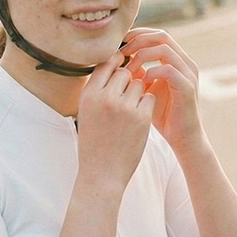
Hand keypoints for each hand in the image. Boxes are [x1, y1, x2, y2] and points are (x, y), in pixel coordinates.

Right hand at [76, 50, 155, 189]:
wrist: (102, 173)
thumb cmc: (93, 142)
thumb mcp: (86, 112)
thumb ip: (97, 90)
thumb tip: (113, 65)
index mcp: (89, 95)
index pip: (105, 64)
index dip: (115, 63)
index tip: (119, 68)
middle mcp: (106, 98)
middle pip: (124, 72)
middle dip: (127, 80)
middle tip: (125, 96)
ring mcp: (125, 107)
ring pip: (139, 83)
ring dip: (138, 92)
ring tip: (130, 109)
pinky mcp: (142, 117)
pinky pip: (149, 97)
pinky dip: (147, 104)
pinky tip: (139, 116)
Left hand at [120, 28, 201, 152]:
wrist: (181, 138)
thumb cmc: (162, 114)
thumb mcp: (146, 89)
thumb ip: (138, 72)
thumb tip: (120, 59)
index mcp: (177, 60)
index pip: (157, 35)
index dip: (138, 34)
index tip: (119, 44)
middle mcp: (185, 63)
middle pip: (162, 36)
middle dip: (138, 41)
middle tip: (121, 52)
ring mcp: (188, 74)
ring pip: (165, 49)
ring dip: (143, 55)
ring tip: (129, 68)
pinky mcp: (187, 88)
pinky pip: (168, 70)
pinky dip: (152, 72)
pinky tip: (142, 83)